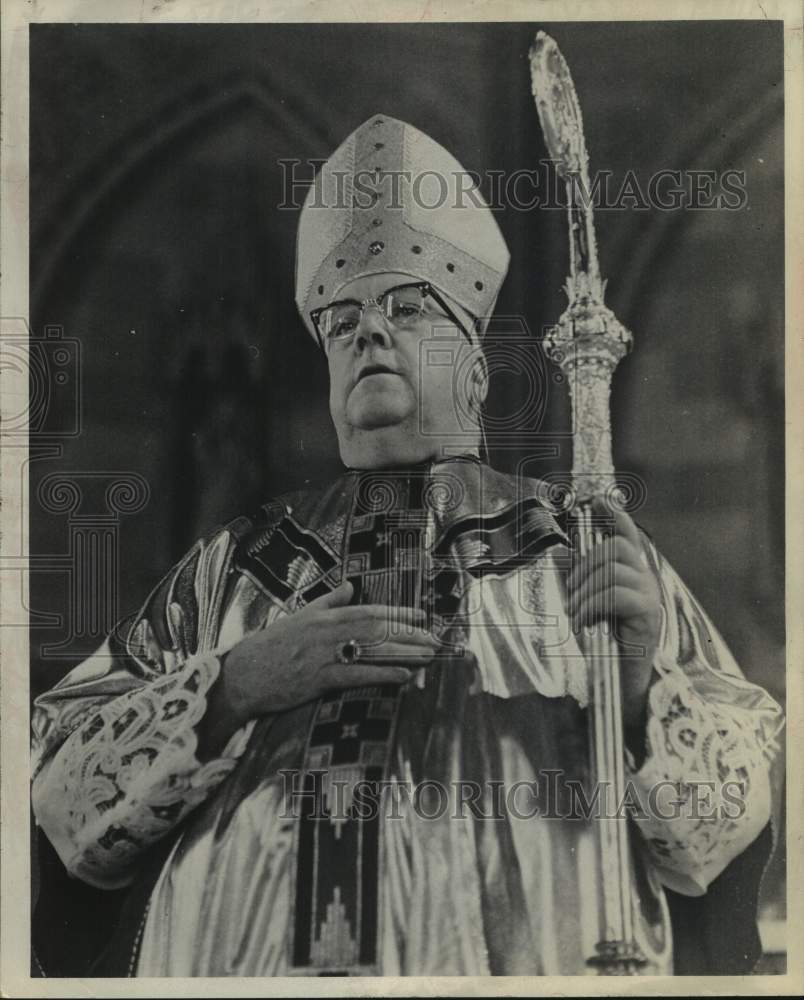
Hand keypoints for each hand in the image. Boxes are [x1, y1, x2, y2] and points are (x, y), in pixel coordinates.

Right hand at [203, 582, 438, 747]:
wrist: (242, 675)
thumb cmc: (271, 647)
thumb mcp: (300, 617)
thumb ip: (328, 601)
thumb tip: (350, 585)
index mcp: (324, 617)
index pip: (368, 610)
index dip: (398, 612)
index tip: (422, 616)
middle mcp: (327, 632)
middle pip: (376, 629)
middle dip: (409, 633)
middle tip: (435, 639)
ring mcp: (323, 655)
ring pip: (371, 650)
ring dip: (403, 653)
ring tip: (428, 656)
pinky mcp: (318, 679)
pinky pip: (357, 675)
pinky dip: (382, 674)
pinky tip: (403, 676)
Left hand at [567, 496, 661, 725]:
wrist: (622, 684)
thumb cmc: (604, 645)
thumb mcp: (590, 606)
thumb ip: (584, 581)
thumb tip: (564, 555)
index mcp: (632, 575)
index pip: (627, 535)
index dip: (616, 514)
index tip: (600, 498)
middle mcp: (646, 580)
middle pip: (615, 548)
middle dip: (585, 566)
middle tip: (572, 594)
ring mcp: (650, 595)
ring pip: (613, 570)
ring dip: (586, 590)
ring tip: (577, 613)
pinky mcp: (649, 613)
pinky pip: (616, 593)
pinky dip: (593, 605)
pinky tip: (585, 622)